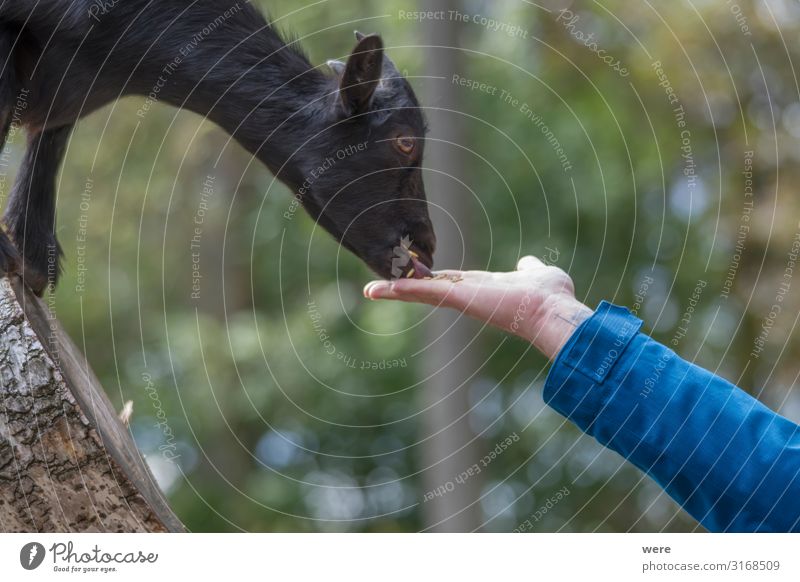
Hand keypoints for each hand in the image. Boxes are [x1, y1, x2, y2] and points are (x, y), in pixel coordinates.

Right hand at [363, 255, 593, 359]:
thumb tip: (528, 264)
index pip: (448, 283)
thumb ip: (528, 268)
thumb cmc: (551, 297)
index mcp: (482, 288)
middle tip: (374, 290)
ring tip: (370, 291)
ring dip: (395, 291)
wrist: (554, 312)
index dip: (428, 279)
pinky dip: (404, 289)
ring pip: (422, 293)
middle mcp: (468, 295)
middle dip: (402, 289)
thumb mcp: (537, 273)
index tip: (410, 276)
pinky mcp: (460, 298)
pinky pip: (426, 290)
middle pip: (427, 290)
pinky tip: (382, 289)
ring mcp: (462, 299)